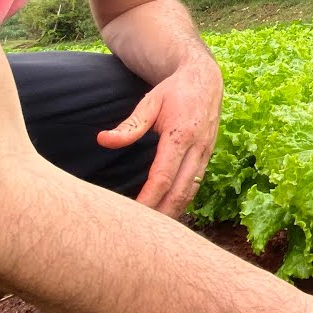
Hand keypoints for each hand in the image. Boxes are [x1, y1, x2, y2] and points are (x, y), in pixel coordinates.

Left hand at [96, 56, 222, 215]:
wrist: (206, 80)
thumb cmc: (174, 91)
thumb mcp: (150, 103)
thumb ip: (129, 126)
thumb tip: (103, 140)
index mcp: (181, 135)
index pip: (163, 177)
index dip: (148, 199)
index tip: (132, 214)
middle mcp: (198, 148)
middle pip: (180, 192)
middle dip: (162, 214)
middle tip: (141, 232)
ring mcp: (206, 154)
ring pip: (191, 192)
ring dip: (174, 211)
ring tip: (155, 228)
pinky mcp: (208, 156)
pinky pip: (196, 185)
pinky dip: (183, 200)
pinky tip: (169, 210)